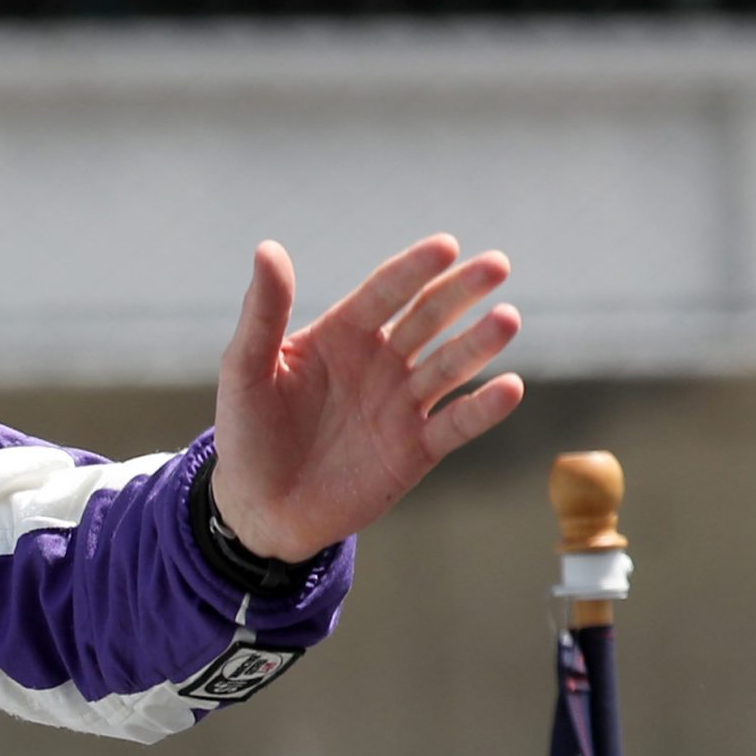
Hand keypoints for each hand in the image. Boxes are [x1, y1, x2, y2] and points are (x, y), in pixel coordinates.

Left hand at [211, 234, 522, 562]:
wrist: (259, 509)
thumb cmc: (246, 434)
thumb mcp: (246, 370)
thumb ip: (263, 313)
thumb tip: (268, 248)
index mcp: (341, 335)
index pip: (383, 293)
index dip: (413, 270)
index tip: (446, 245)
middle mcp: (379, 362)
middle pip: (428, 319)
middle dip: (461, 292)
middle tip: (497, 265)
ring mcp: (401, 405)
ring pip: (449, 366)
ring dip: (479, 343)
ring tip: (507, 319)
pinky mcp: (416, 449)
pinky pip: (456, 424)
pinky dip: (484, 408)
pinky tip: (510, 387)